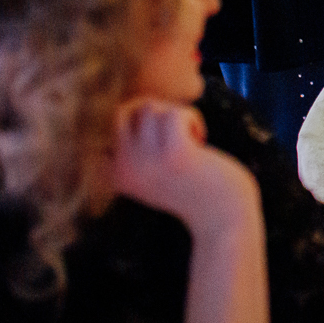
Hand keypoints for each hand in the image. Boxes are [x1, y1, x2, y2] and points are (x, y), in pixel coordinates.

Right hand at [110, 99, 259, 237]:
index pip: (100, 127)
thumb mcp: (151, 171)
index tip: (157, 137)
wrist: (223, 218)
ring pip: (149, 107)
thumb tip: (136, 103)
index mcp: (113, 175)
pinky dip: (192, 118)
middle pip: (121, 111)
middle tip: (173, 127)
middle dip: (150, 109)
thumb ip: (135, 147)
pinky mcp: (175, 154)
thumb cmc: (191, 187)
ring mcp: (147, 162)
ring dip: (175, 115)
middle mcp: (123, 169)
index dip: (131, 120)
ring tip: (190, 137)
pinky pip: (175, 113)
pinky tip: (201, 138)